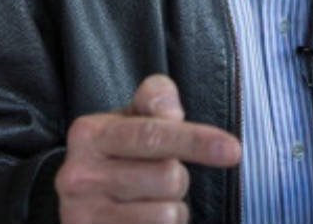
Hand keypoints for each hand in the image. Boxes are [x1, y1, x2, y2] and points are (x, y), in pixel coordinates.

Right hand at [55, 74, 241, 223]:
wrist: (80, 198)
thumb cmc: (118, 153)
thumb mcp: (130, 118)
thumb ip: (155, 101)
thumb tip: (171, 112)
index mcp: (90, 134)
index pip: (153, 135)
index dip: (196, 141)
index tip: (233, 150)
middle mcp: (79, 175)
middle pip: (168, 177)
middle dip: (178, 177)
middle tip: (158, 175)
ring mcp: (84, 215)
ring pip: (168, 214)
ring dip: (173, 209)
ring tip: (151, 201)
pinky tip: (144, 219)